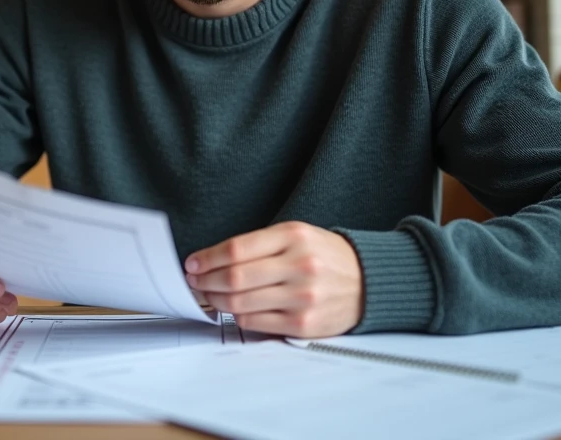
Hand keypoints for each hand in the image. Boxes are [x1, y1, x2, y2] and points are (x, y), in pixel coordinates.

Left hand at [185, 221, 363, 337]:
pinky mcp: (304, 324)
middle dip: (206, 281)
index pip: (236, 249)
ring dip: (217, 301)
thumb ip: (259, 245)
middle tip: (195, 282)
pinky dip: (238, 317)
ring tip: (210, 296)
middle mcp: (299, 265)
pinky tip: (234, 310)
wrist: (367, 281)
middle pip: (235, 277)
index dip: (207, 258)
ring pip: (241, 302)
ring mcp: (302, 297)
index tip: (193, 264)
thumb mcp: (296, 235)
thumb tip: (214, 260)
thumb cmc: (326, 256)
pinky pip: (256, 322)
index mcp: (294, 237)